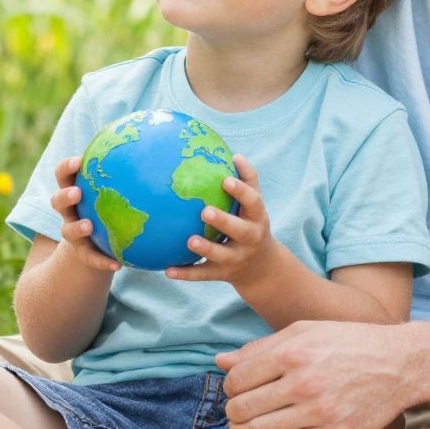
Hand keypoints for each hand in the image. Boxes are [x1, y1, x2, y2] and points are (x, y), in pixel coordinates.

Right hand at [49, 155, 120, 276]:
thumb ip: (130, 171)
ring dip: (76, 228)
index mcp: (74, 189)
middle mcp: (69, 211)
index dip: (67, 167)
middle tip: (77, 193)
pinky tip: (117, 265)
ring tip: (88, 227)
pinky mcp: (83, 253)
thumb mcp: (116, 188)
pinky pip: (91, 258)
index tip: (79, 160)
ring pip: (67, 231)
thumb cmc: (111, 204)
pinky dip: (102, 261)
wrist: (99, 240)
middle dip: (65, 196)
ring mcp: (73, 232)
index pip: (64, 174)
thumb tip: (159, 144)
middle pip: (57, 200)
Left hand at [164, 158, 274, 286]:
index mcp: (256, 218)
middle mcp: (250, 239)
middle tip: (205, 211)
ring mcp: (236, 258)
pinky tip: (167, 270)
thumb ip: (248, 180)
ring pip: (221, 255)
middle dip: (224, 221)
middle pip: (240, 230)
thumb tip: (235, 155)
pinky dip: (186, 273)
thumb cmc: (252, 224)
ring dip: (205, 249)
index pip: (253, 202)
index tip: (225, 180)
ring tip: (189, 240)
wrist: (262, 268)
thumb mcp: (255, 205)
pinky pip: (203, 274)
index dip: (241, 192)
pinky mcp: (222, 274)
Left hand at [215, 320, 412, 428]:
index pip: (238, 378)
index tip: (237, 391)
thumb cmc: (349, 343)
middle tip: (238, 414)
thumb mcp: (306, 332)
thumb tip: (220, 362)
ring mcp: (319, 410)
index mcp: (293, 351)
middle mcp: (303, 381)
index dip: (230, 388)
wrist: (400, 364)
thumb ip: (262, 347)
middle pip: (243, 406)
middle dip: (232, 413)